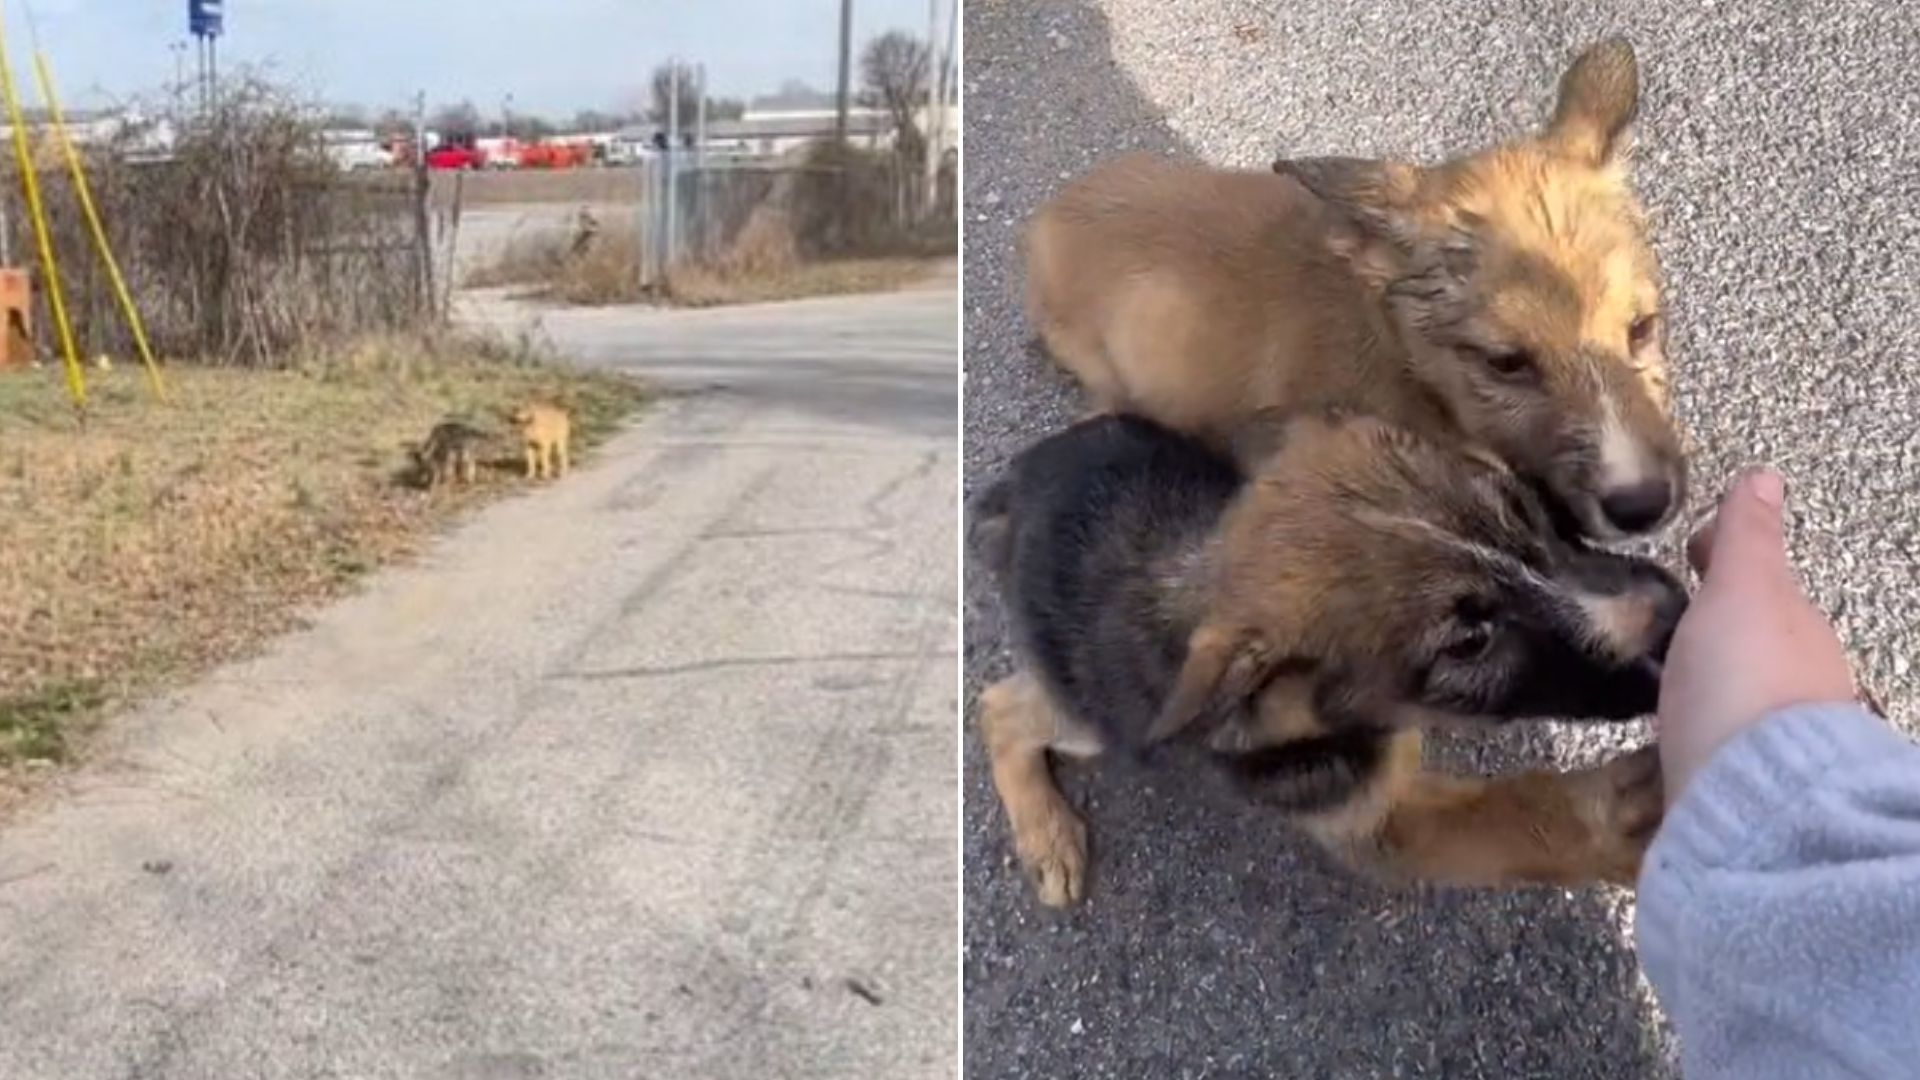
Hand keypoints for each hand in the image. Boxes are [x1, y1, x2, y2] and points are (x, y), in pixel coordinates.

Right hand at [1654, 469, 1858, 805]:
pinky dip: (1703, 726)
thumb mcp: (1742, 590)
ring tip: (1657, 677)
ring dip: (1710, 679)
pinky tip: (1674, 734)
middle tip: (1663, 615)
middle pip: (1753, 639)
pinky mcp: (1744, 785)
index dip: (1721, 559)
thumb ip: (1746, 538)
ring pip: (1741, 692)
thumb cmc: (1744, 680)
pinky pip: (1722, 740)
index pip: (1760, 580)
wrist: (1753, 800)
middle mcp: (1801, 680)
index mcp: (1798, 626)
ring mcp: (1774, 736)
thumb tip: (1764, 475)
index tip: (1686, 549)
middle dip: (1716, 625)